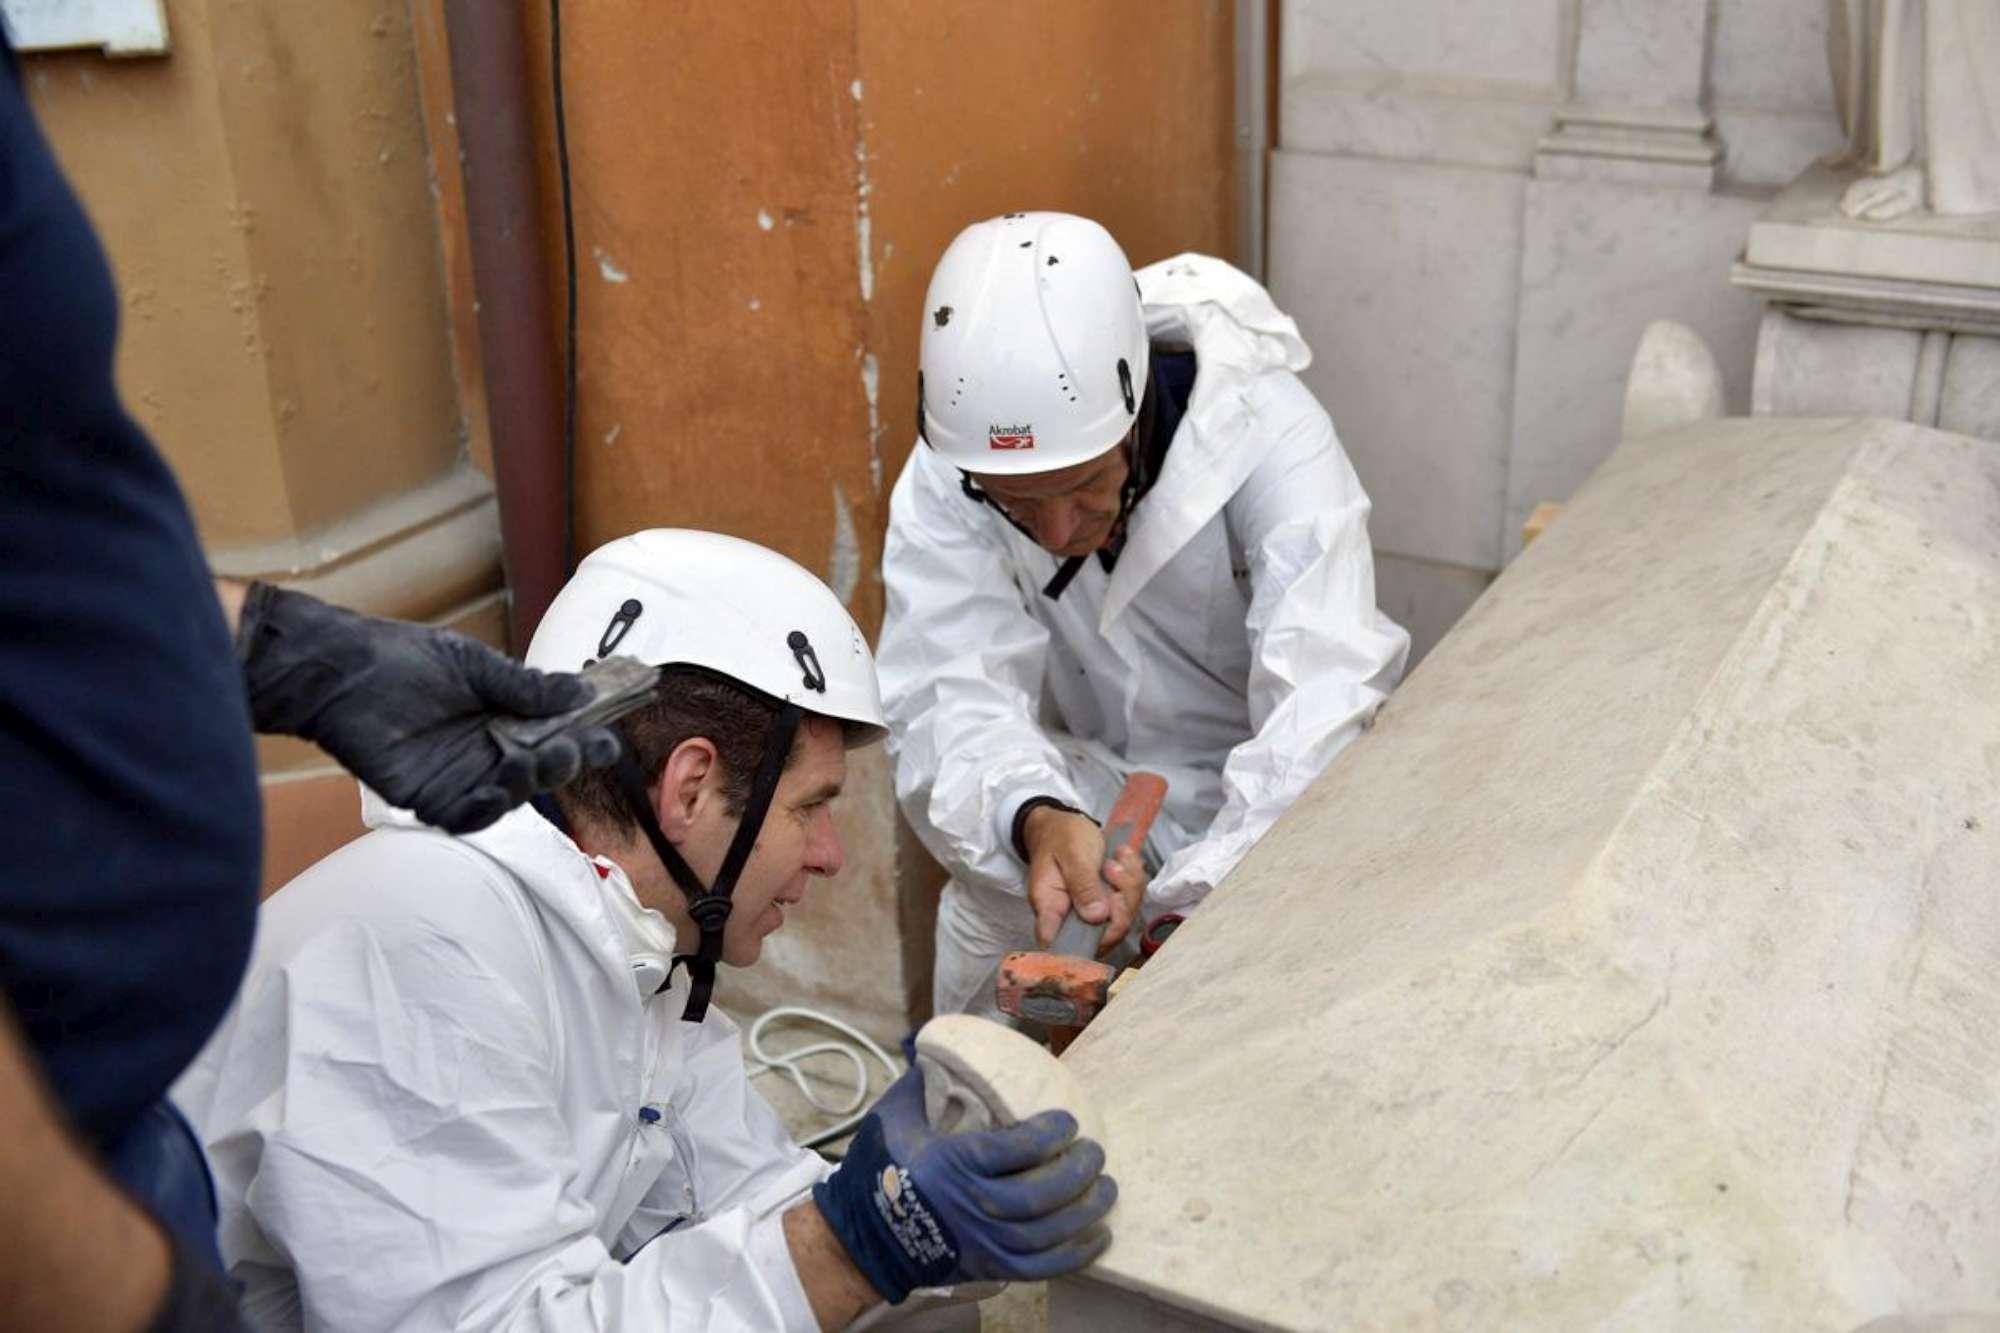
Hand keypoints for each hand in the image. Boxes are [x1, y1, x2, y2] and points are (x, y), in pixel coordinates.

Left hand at [235, 584, 621, 832]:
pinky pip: (467, 816)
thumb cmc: (401, 659)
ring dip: (528, 783)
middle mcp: (489, 749)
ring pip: (512, 795)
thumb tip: (582, 694)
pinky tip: (494, 792)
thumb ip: (525, 687)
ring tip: (527, 762)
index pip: (557, 733)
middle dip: (564, 762)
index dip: (585, 739)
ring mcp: (461, 775)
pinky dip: (486, 811)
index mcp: (506, 715)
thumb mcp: (473, 665)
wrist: (338, 672)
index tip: (606, 737)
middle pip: (542, 769)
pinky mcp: (429, 797)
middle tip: (568, 748)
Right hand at [811, 1055, 1114, 1303]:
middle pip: (1038, 1196)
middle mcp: (971, 1207)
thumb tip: (937, 1043)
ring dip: (1085, 1210)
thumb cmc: (881, 1169)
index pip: (1012, 1151)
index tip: (1068, 1120)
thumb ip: (920, 1081)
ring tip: (1106, 1186)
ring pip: (1046, 1233)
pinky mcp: (990, 1267)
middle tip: (1095, 1150)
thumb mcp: (893, 1117)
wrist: (864, 1235)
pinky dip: (1076, 1255)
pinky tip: (1100, 1234)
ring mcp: (983, 1242)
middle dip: (1076, 1172)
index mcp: (951, 1164)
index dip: (1047, 1135)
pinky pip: (1042, 1268)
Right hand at [1022, 807, 1148, 953]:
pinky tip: (1123, 856)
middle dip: (1122, 904)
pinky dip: (1133, 877)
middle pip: (1104, 935)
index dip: (1092, 940)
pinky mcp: (1108, 904)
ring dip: (1129, 885)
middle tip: (1113, 868)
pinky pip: (1130, 901)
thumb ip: (1082, 884)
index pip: (1064, 946)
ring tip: (1118, 857)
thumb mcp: (1071, 853)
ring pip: (1123, 918)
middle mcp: (1071, 918)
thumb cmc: (1060, 836)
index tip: (1108, 910)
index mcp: (1051, 908)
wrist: (1063, 824)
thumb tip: (1096, 917)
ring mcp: (1092, 913)